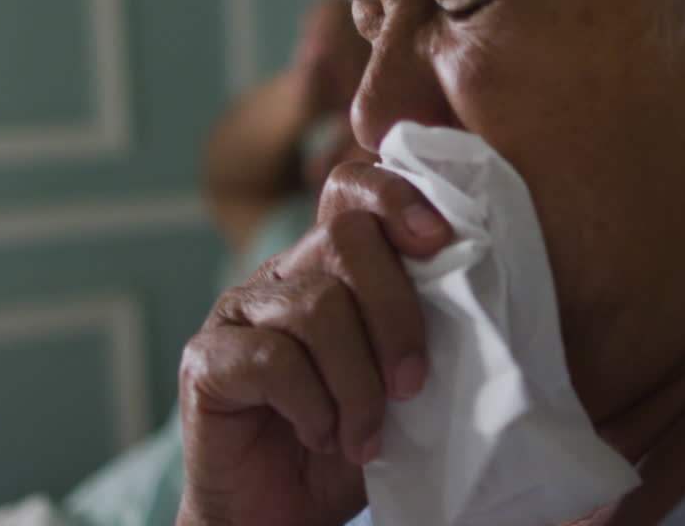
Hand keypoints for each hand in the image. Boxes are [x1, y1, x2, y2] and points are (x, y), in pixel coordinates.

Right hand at [178, 162, 451, 525]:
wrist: (281, 515)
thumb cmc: (351, 441)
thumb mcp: (402, 380)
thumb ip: (425, 326)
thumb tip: (478, 283)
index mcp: (330, 266)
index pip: (354, 189)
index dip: (396, 195)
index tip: (439, 239)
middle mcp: (282, 274)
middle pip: (345, 238)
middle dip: (396, 313)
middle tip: (411, 386)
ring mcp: (239, 311)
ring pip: (318, 308)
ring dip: (357, 384)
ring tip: (363, 435)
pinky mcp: (206, 358)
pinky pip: (274, 359)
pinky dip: (314, 406)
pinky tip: (319, 434)